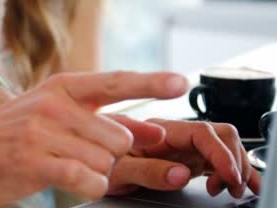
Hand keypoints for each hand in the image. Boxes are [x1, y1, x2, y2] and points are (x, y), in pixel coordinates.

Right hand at [0, 72, 187, 204]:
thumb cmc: (11, 131)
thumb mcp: (52, 114)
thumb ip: (102, 120)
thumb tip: (152, 130)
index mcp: (61, 88)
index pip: (115, 81)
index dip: (151, 81)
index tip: (181, 81)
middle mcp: (54, 105)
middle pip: (118, 138)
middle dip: (109, 156)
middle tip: (79, 155)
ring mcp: (43, 132)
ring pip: (106, 163)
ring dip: (94, 173)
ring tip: (63, 165)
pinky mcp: (36, 161)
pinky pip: (89, 180)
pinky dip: (87, 187)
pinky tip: (67, 180)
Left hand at [107, 119, 261, 197]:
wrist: (85, 165)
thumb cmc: (94, 162)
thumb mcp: (118, 171)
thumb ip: (148, 171)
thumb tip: (180, 173)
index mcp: (157, 130)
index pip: (200, 132)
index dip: (220, 151)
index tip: (229, 174)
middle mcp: (172, 135)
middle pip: (217, 135)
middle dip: (234, 157)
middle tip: (234, 186)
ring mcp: (179, 147)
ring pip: (219, 146)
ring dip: (234, 164)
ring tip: (233, 188)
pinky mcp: (182, 159)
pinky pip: (213, 160)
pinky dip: (227, 171)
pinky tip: (230, 185)